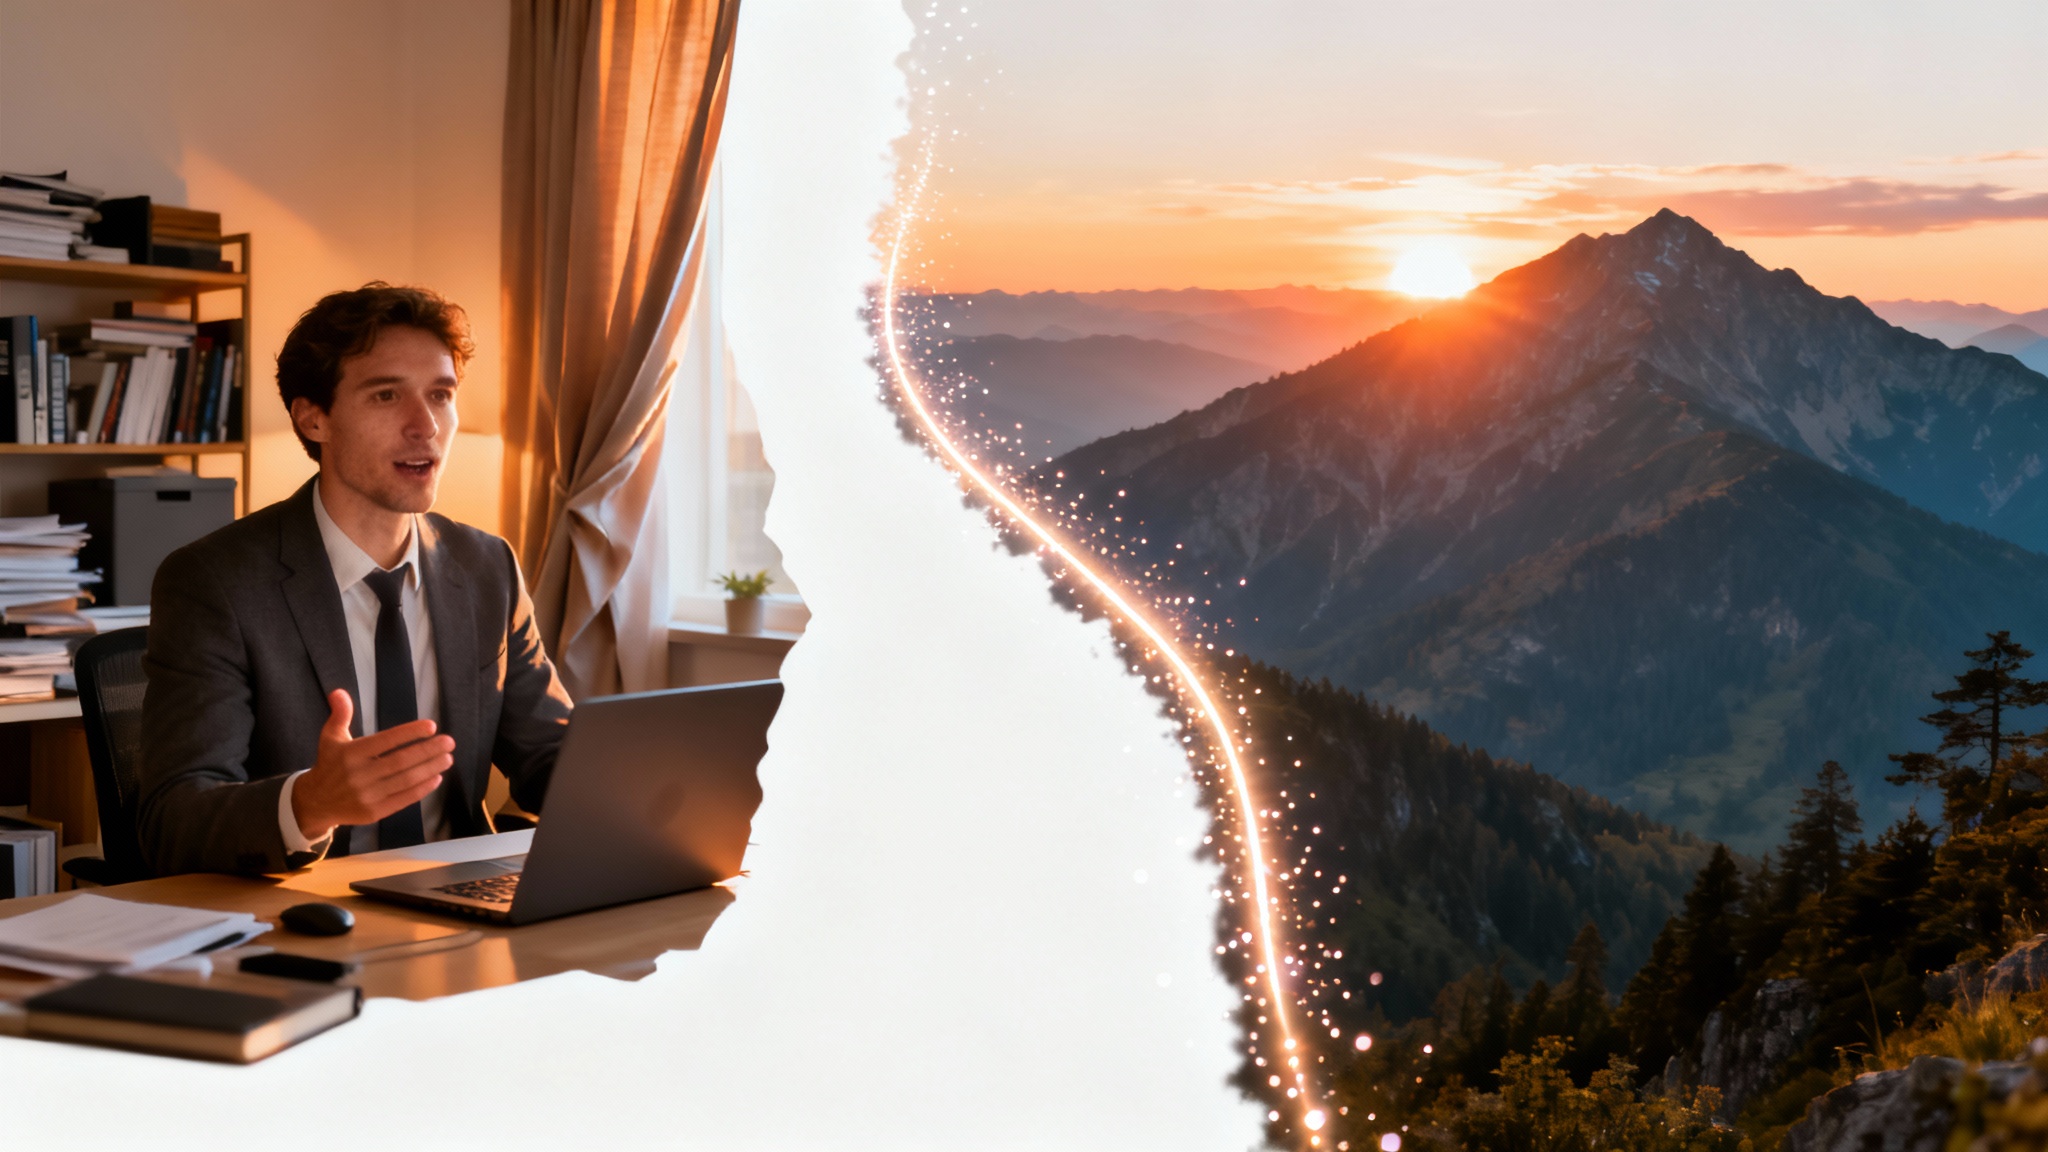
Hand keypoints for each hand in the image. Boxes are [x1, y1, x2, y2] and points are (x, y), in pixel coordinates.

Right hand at [291, 689, 454, 841]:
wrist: (315, 802)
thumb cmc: (330, 764)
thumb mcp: (331, 737)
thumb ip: (340, 714)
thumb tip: (339, 692)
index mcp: (350, 753)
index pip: (386, 740)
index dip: (410, 733)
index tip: (431, 726)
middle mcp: (359, 774)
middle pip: (400, 761)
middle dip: (428, 751)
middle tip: (449, 742)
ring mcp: (367, 795)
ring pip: (405, 780)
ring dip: (430, 769)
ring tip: (447, 758)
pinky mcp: (374, 812)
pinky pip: (403, 799)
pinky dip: (422, 789)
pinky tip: (436, 778)